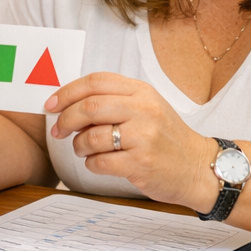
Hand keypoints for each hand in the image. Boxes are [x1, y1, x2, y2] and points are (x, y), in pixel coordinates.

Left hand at [45, 72, 218, 211]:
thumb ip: (114, 99)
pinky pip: (100, 162)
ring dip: (78, 145)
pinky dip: (91, 164)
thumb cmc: (166, 137)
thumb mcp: (146, 106)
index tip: (50, 104)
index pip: (95, 82)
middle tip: (57, 130)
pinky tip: (98, 163)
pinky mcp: (141, 164)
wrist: (200, 168)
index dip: (67, 92)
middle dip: (65, 119)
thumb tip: (68, 102)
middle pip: (89, 107)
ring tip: (83, 150)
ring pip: (91, 137)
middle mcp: (144, 110)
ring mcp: (144, 137)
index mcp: (141, 92)